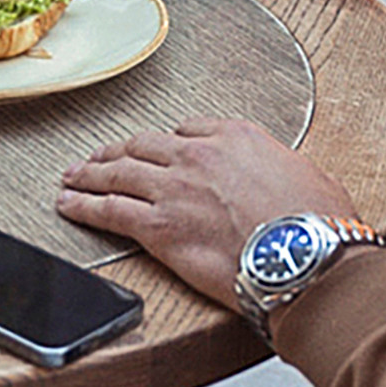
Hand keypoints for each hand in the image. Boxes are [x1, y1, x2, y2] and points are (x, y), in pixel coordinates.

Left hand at [58, 118, 363, 308]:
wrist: (303, 256)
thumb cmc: (316, 224)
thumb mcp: (311, 177)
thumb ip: (284, 172)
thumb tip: (287, 182)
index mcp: (235, 137)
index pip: (188, 130)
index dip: (169, 142)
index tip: (160, 148)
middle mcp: (197, 156)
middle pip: (143, 145)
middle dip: (117, 151)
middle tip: (100, 156)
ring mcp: (172, 189)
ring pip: (117, 173)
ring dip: (89, 173)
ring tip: (73, 176)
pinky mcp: (157, 227)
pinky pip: (108, 211)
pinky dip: (83, 206)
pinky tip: (69, 205)